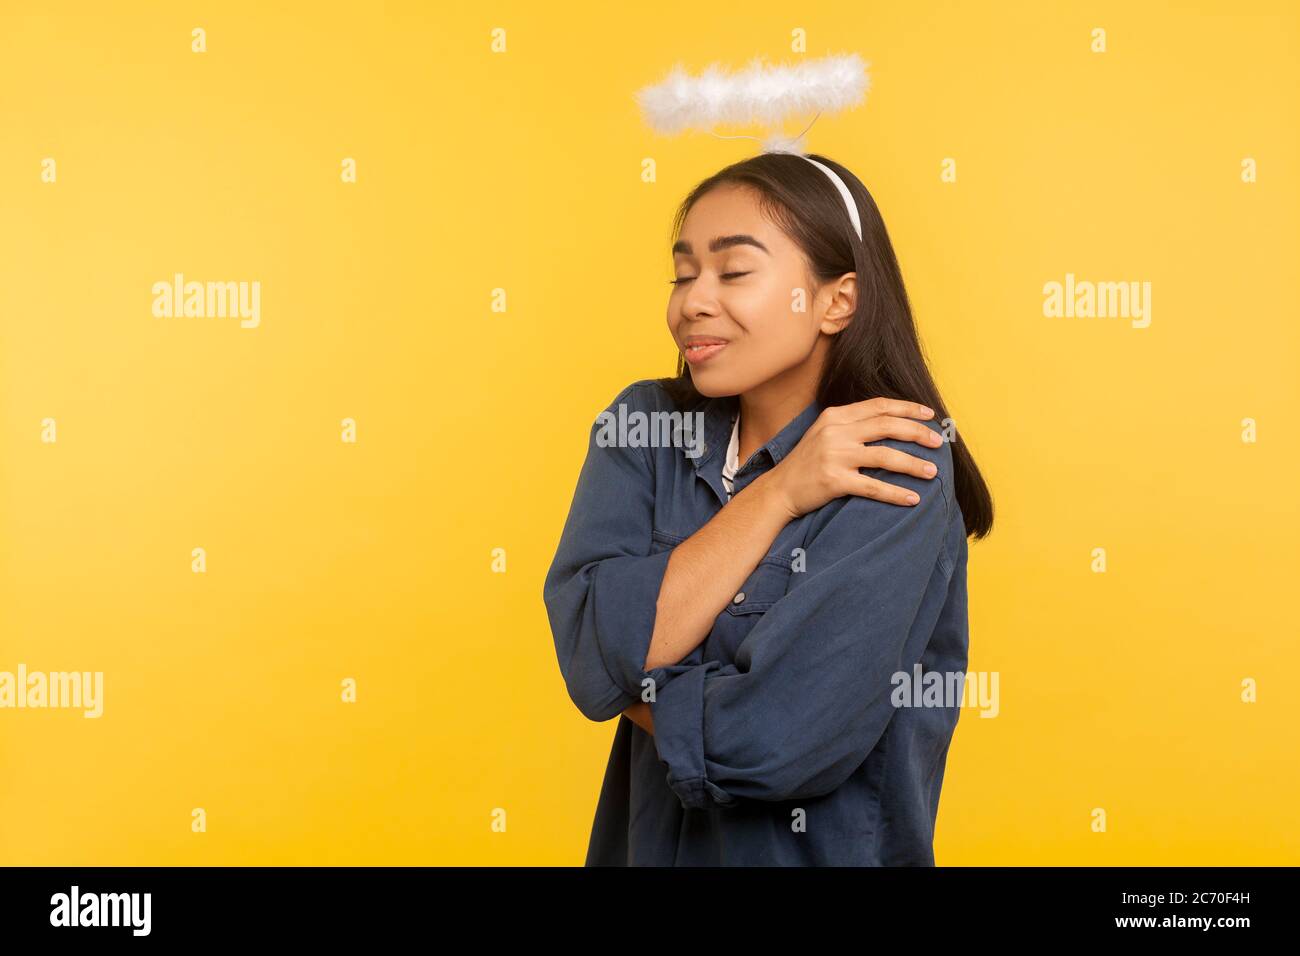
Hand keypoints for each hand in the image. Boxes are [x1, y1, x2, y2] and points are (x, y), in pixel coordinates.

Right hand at [762, 397, 942, 517]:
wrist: (778, 489)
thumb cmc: (806, 463)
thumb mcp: (824, 433)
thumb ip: (852, 425)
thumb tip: (891, 423)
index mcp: (835, 416)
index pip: (878, 406)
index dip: (907, 409)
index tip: (930, 415)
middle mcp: (835, 432)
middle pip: (887, 426)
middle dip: (917, 433)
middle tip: (938, 442)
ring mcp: (834, 456)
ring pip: (885, 456)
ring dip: (913, 464)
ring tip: (932, 472)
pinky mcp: (834, 481)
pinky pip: (873, 486)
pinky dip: (896, 493)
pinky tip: (913, 499)